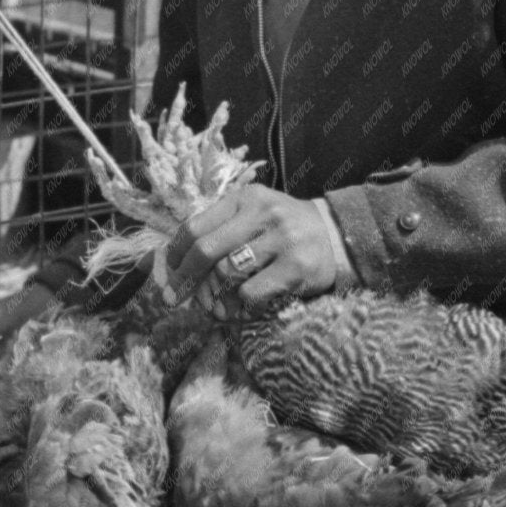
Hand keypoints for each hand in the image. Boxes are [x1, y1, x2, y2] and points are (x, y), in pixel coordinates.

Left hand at [165, 186, 338, 317]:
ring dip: (213, 295)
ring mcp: (281, 239)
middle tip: (175, 298)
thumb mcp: (255, 214)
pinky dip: (241, 305)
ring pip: (227, 272)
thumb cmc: (283, 229)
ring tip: (214, 307)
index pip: (196, 225)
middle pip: (206, 249)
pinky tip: (244, 308)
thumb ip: (221, 228)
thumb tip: (176, 262)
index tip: (169, 271)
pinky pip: (252, 292)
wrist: (336, 235)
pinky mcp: (296, 266)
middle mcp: (263, 213)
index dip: (176, 252)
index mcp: (245, 198)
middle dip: (185, 278)